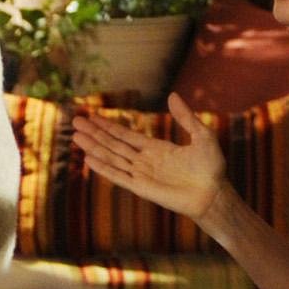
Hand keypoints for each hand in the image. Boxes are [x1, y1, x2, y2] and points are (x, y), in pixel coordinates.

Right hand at [75, 93, 230, 222]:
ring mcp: (141, 174)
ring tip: (76, 137)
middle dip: (94, 133)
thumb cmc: (211, 167)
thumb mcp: (201, 135)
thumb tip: (172, 95)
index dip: (108, 126)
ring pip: (111, 157)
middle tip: (75, 121)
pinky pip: (118, 176)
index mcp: (156, 148)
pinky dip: (103, 167)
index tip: (92, 117)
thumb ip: (185, 117)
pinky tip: (89, 158)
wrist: (213, 193)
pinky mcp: (142, 188)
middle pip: (113, 144)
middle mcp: (144, 161)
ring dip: (93, 147)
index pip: (125, 135)